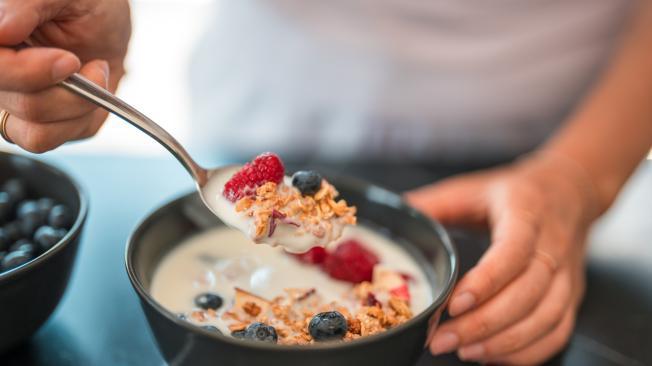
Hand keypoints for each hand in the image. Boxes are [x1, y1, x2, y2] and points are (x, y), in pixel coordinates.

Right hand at [0, 0, 130, 151]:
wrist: (108, 25)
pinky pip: (52, 140)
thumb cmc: (86, 4)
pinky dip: (80, 120)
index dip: (26, 73)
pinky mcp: (39, 126)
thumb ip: (28, 4)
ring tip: (92, 72)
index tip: (68, 61)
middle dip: (68, 90)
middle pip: (18, 104)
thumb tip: (2, 29)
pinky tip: (88, 93)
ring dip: (78, 105)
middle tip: (83, 60)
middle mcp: (0, 75)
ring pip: (34, 133)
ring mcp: (14, 103)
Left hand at [406, 152, 599, 364]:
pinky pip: (558, 331)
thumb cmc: (515, 193)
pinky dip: (528, 352)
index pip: (513, 251)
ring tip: (463, 351)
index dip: (487, 281)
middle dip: (484, 324)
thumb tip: (399, 214)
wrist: (570, 191)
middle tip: (443, 340)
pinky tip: (493, 356)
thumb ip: (435, 203)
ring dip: (504, 342)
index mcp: (526, 213)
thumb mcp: (473, 188)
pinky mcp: (572, 295)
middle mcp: (553, 245)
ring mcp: (568, 274)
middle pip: (527, 292)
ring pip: (545, 317)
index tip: (454, 305)